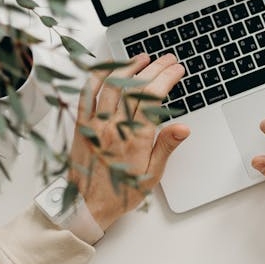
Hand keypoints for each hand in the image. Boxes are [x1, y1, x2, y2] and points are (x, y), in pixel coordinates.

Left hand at [69, 53, 189, 230]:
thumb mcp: (151, 175)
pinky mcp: (81, 124)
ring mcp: (95, 123)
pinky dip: (97, 76)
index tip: (177, 70)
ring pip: (112, 85)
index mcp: (134, 139)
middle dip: (155, 68)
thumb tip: (183, 128)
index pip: (153, 98)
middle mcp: (114, 127)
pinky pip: (87, 94)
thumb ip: (166, 147)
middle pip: (136, 87)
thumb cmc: (120, 192)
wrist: (86, 206)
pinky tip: (109, 67)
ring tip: (143, 58)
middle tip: (168, 60)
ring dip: (129, 67)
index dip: (167, 78)